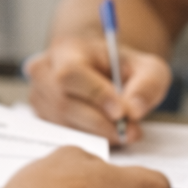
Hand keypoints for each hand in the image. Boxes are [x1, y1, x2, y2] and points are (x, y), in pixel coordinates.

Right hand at [27, 36, 172, 144]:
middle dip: (101, 122)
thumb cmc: (124, 67)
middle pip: (65, 103)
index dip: (95, 94)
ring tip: (124, 132)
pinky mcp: (42, 116)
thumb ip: (147, 85)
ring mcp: (39, 95)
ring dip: (97, 133)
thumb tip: (133, 111)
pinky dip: (89, 138)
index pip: (71, 73)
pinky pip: (62, 134)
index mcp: (67, 49)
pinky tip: (108, 132)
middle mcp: (44, 71)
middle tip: (130, 132)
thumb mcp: (148, 68)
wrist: (104, 72)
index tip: (121, 112)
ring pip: (63, 123)